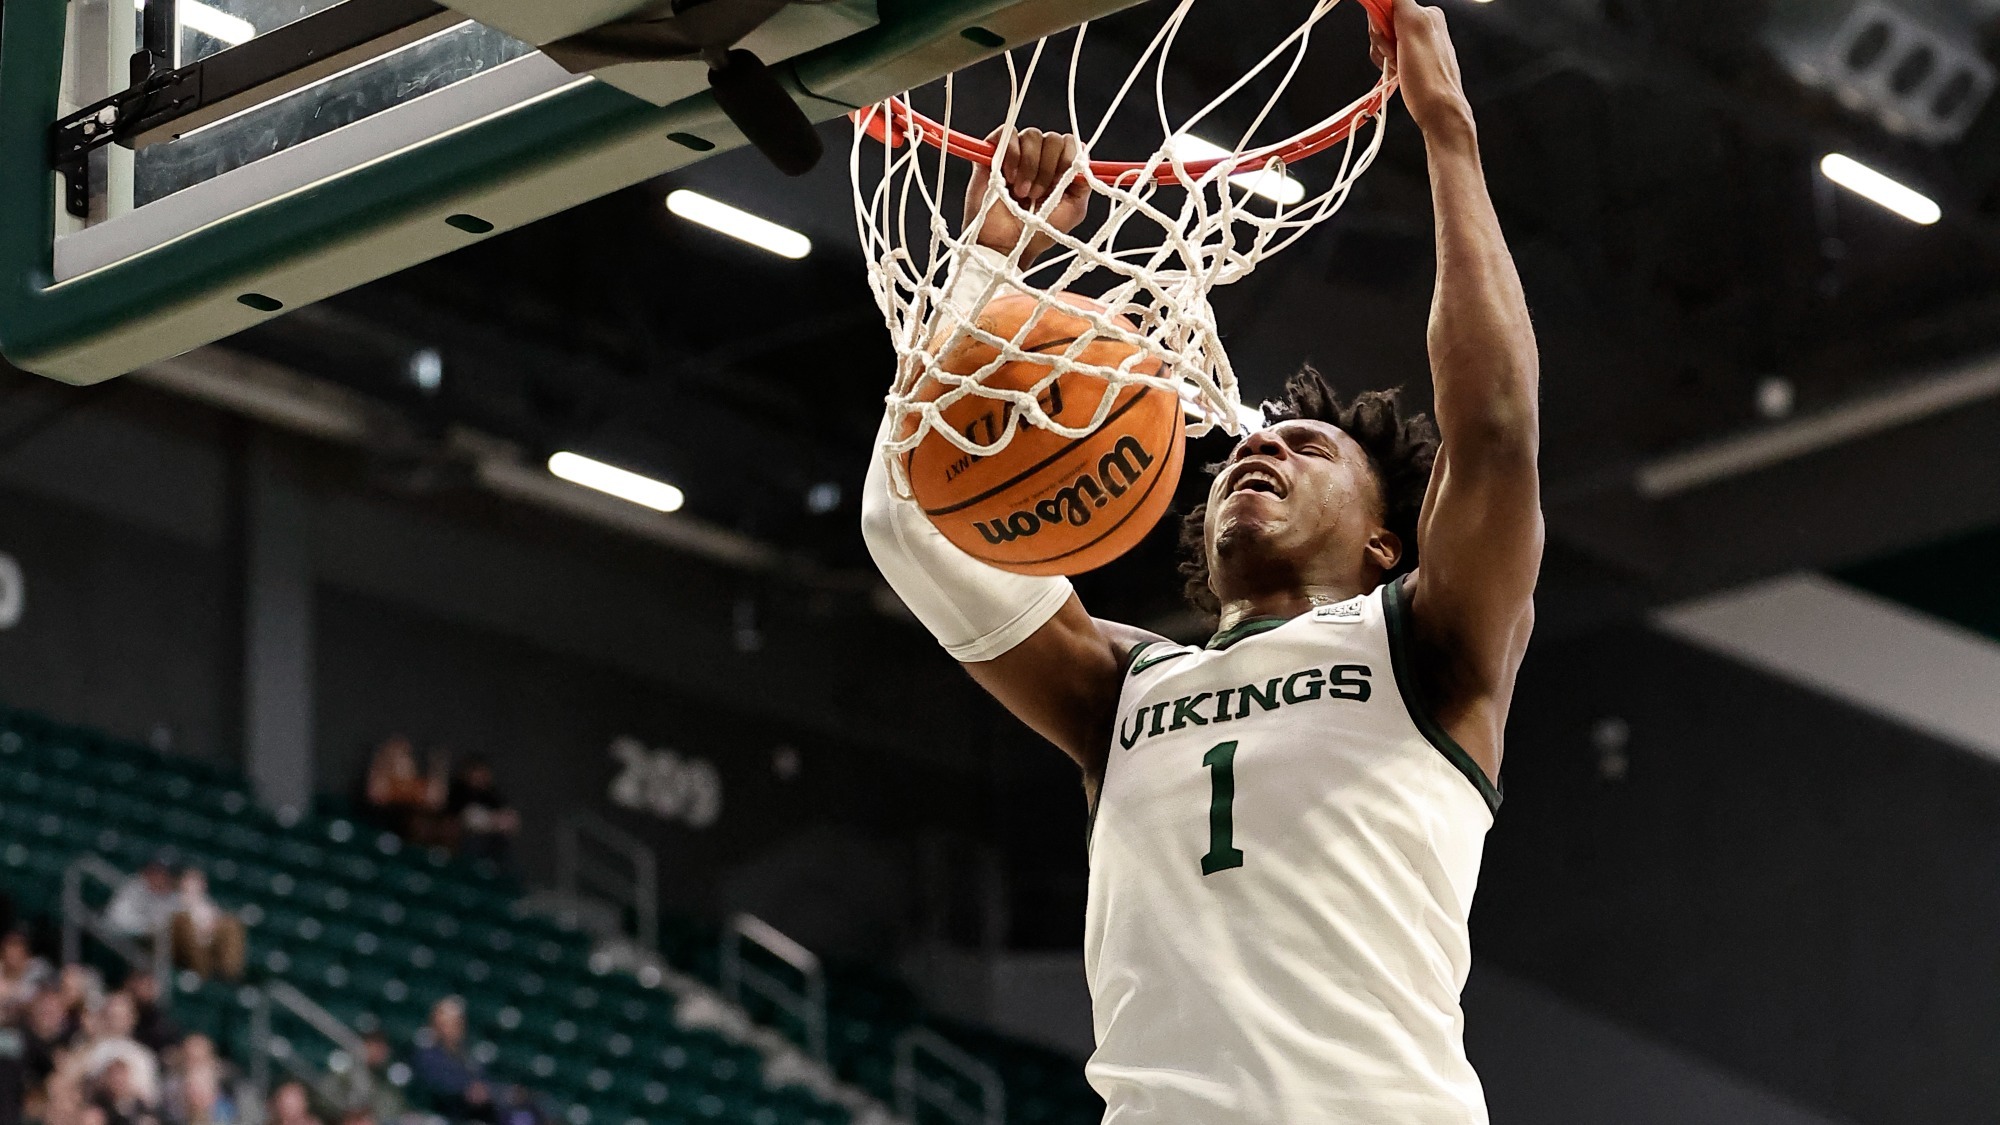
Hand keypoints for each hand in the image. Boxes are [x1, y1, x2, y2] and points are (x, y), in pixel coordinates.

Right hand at [962, 127, 1091, 262]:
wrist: (1005, 246)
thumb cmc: (1037, 233)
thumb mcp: (1073, 211)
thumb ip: (1084, 184)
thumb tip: (1085, 162)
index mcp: (1059, 169)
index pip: (1071, 144)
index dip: (1069, 158)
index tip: (1061, 182)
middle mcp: (1039, 158)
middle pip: (1053, 138)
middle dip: (1047, 168)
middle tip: (1036, 195)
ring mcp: (1016, 154)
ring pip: (1032, 135)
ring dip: (1029, 166)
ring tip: (1021, 192)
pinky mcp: (993, 153)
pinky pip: (1006, 134)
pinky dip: (1011, 154)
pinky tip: (1008, 177)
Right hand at [1370, 0, 1474, 141]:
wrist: (1438, 113)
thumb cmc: (1429, 80)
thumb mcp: (1412, 28)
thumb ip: (1399, 2)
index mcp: (1426, 13)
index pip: (1388, 3)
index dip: (1379, 21)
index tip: (1382, 34)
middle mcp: (1424, 25)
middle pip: (1383, 22)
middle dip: (1381, 40)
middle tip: (1393, 53)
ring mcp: (1416, 43)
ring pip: (1383, 39)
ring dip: (1383, 54)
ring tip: (1398, 66)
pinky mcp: (1411, 59)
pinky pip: (1388, 54)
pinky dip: (1387, 64)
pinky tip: (1398, 71)